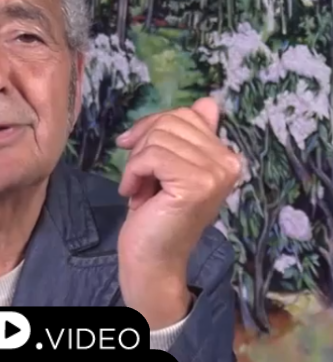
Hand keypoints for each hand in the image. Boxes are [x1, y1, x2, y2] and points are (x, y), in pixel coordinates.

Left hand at [115, 98, 241, 329]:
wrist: (152, 259)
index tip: (132, 148)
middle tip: (138, 177)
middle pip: (171, 122)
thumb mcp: (170, 167)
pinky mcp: (196, 184)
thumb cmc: (156, 214)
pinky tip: (133, 194)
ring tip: (138, 190)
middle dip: (142, 145)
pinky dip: (133, 173)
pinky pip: (151, 156)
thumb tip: (208, 101)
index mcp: (226, 156)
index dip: (152, 126)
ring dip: (136, 164)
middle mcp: (229, 162)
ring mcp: (215, 173)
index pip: (187, 115)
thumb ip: (188, 135)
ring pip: (158, 139)